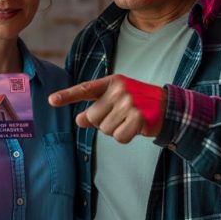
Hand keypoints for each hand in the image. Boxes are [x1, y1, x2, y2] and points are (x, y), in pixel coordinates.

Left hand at [49, 74, 165, 142]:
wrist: (169, 106)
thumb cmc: (138, 103)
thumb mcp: (116, 101)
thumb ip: (96, 108)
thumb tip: (79, 120)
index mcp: (111, 82)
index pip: (85, 89)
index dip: (67, 96)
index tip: (51, 101)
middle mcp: (119, 90)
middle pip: (93, 117)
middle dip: (102, 122)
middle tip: (120, 117)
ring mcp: (129, 102)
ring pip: (105, 129)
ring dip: (115, 130)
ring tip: (129, 120)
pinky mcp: (138, 117)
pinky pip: (118, 137)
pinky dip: (125, 137)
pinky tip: (135, 128)